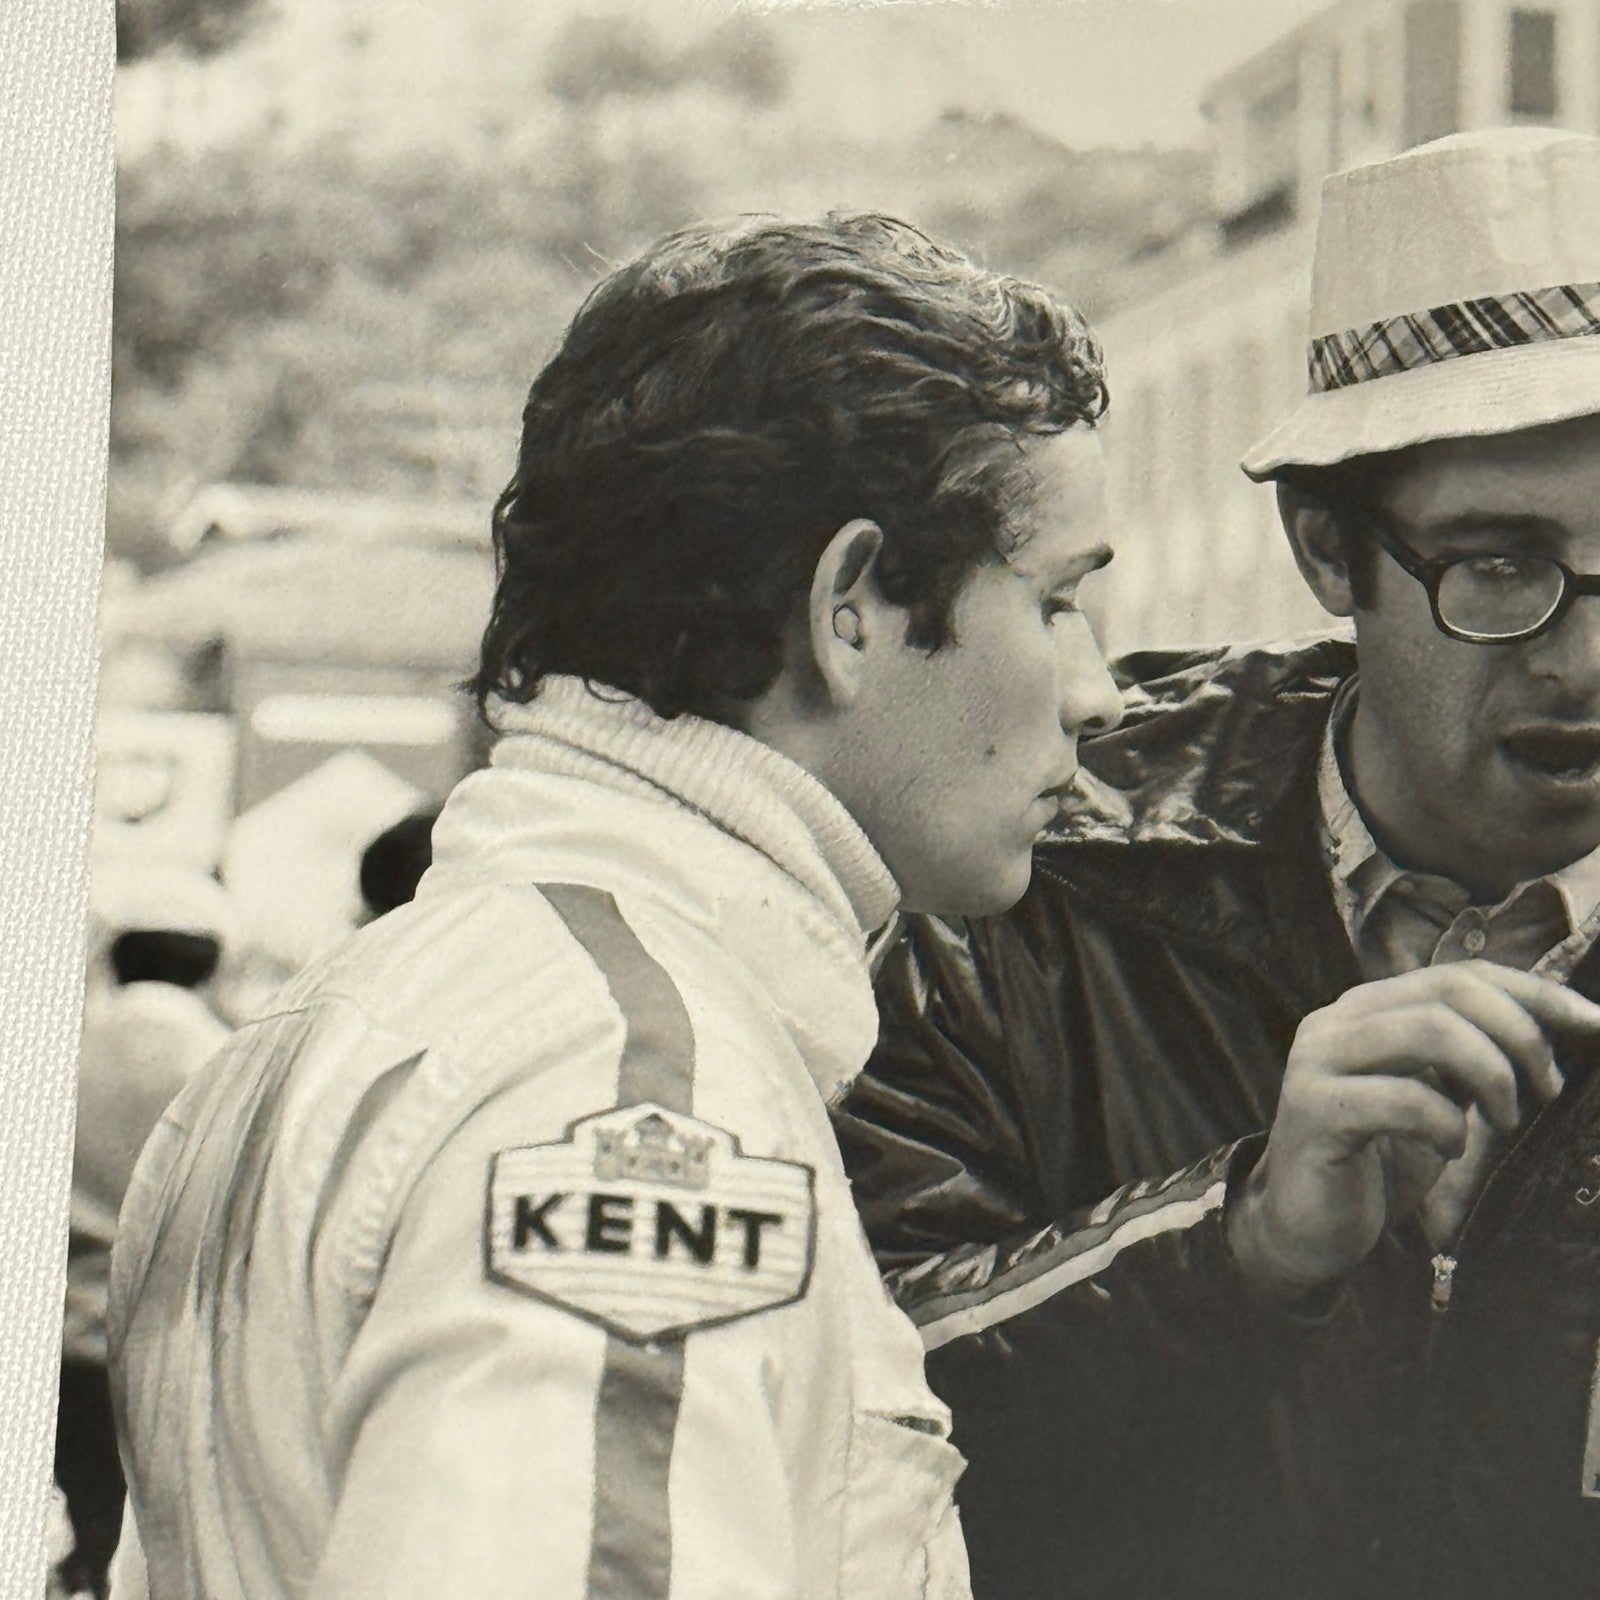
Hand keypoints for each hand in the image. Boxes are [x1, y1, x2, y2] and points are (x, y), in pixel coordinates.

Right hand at [1228, 962, 1599, 1296]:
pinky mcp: (1314, 1110)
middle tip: (1545, 1090)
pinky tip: (1450, 1150)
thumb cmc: (1378, 1163)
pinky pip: (1405, 1099)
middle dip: (1519, 1036)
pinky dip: (1448, 1124)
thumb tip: (1553, 1022)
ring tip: (1505, 1121)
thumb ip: (1467, 1057)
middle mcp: (1335, 1021)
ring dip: (1491, 1075)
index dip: (1533, 993)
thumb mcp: (1434, 1097)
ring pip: (1428, 1030)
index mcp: (1366, 1009)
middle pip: (1448, 991)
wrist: (1306, 1228)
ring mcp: (1318, 1061)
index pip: (1459, 974)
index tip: (1593, 1024)